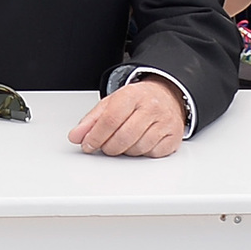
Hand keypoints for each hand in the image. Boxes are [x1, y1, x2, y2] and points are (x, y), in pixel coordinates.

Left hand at [68, 78, 185, 157]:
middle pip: (123, 137)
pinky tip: (139, 142)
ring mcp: (165, 122)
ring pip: (138, 148)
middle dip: (108, 147)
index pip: (110, 120)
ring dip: (125, 151)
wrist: (166, 96)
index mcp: (132, 95)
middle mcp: (151, 107)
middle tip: (104, 146)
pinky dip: (142, 153)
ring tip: (123, 141)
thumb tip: (76, 137)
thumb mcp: (110, 104)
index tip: (88, 145)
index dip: (96, 136)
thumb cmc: (136, 101)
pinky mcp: (174, 136)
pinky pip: (152, 154)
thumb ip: (91, 121)